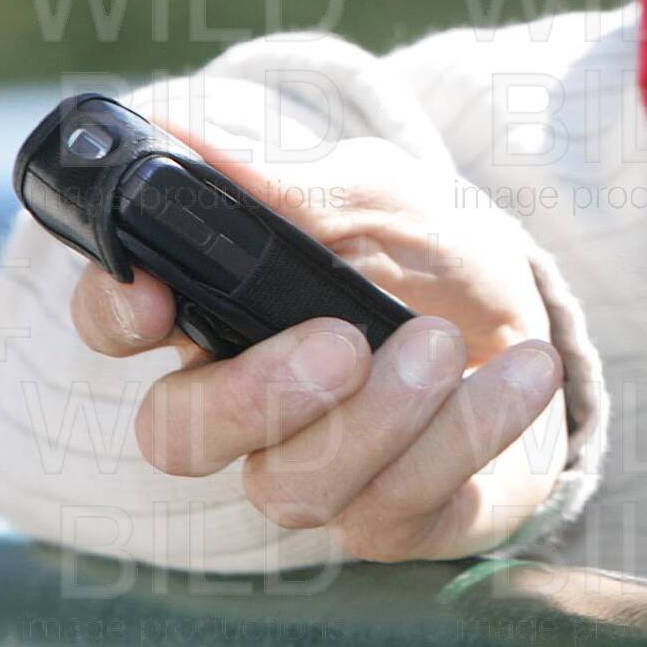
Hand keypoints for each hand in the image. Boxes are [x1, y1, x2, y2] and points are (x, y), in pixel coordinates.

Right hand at [68, 122, 566, 560]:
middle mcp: (243, 404)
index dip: (114, 314)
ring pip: (290, 486)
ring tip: (448, 344)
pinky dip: (468, 433)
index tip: (153, 293)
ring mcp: (310, 471)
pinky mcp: (389, 520)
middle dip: (257, 394)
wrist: (532, 317)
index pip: (120, 322)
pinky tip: (521, 374)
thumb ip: (286, 179)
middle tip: (344, 343)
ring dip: (384, 413)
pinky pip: (396, 509)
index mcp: (217, 308)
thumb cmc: (430, 250)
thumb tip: (183, 126)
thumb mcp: (376, 194)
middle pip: (179, 435)